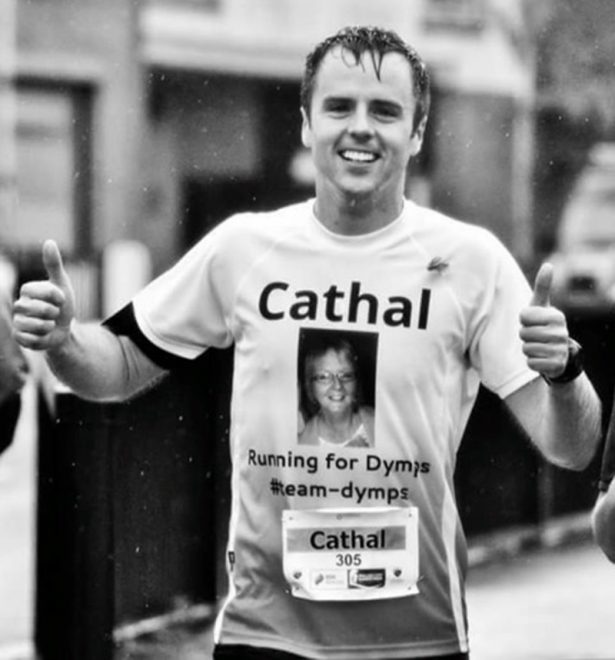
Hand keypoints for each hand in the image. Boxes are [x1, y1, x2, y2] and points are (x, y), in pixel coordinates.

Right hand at [13, 240, 75, 350]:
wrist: (64, 329)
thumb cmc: (62, 305)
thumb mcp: (62, 284)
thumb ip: (54, 265)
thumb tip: (49, 241)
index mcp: (27, 290)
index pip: (37, 290)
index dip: (54, 296)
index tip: (61, 299)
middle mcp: (19, 305)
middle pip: (36, 308)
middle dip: (53, 312)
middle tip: (56, 313)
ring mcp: (17, 322)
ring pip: (34, 325)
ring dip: (49, 326)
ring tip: (51, 324)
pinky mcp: (20, 338)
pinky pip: (30, 339)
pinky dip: (43, 338)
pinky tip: (44, 335)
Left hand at [519, 262, 568, 379]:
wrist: (559, 354)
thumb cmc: (544, 326)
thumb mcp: (542, 306)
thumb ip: (543, 287)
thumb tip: (548, 265)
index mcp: (557, 316)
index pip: (524, 316)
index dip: (524, 320)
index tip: (533, 321)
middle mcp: (561, 332)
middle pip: (523, 333)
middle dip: (525, 336)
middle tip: (535, 336)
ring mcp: (560, 349)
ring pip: (526, 348)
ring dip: (528, 349)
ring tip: (538, 346)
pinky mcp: (556, 365)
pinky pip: (531, 363)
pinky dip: (532, 362)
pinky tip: (541, 358)